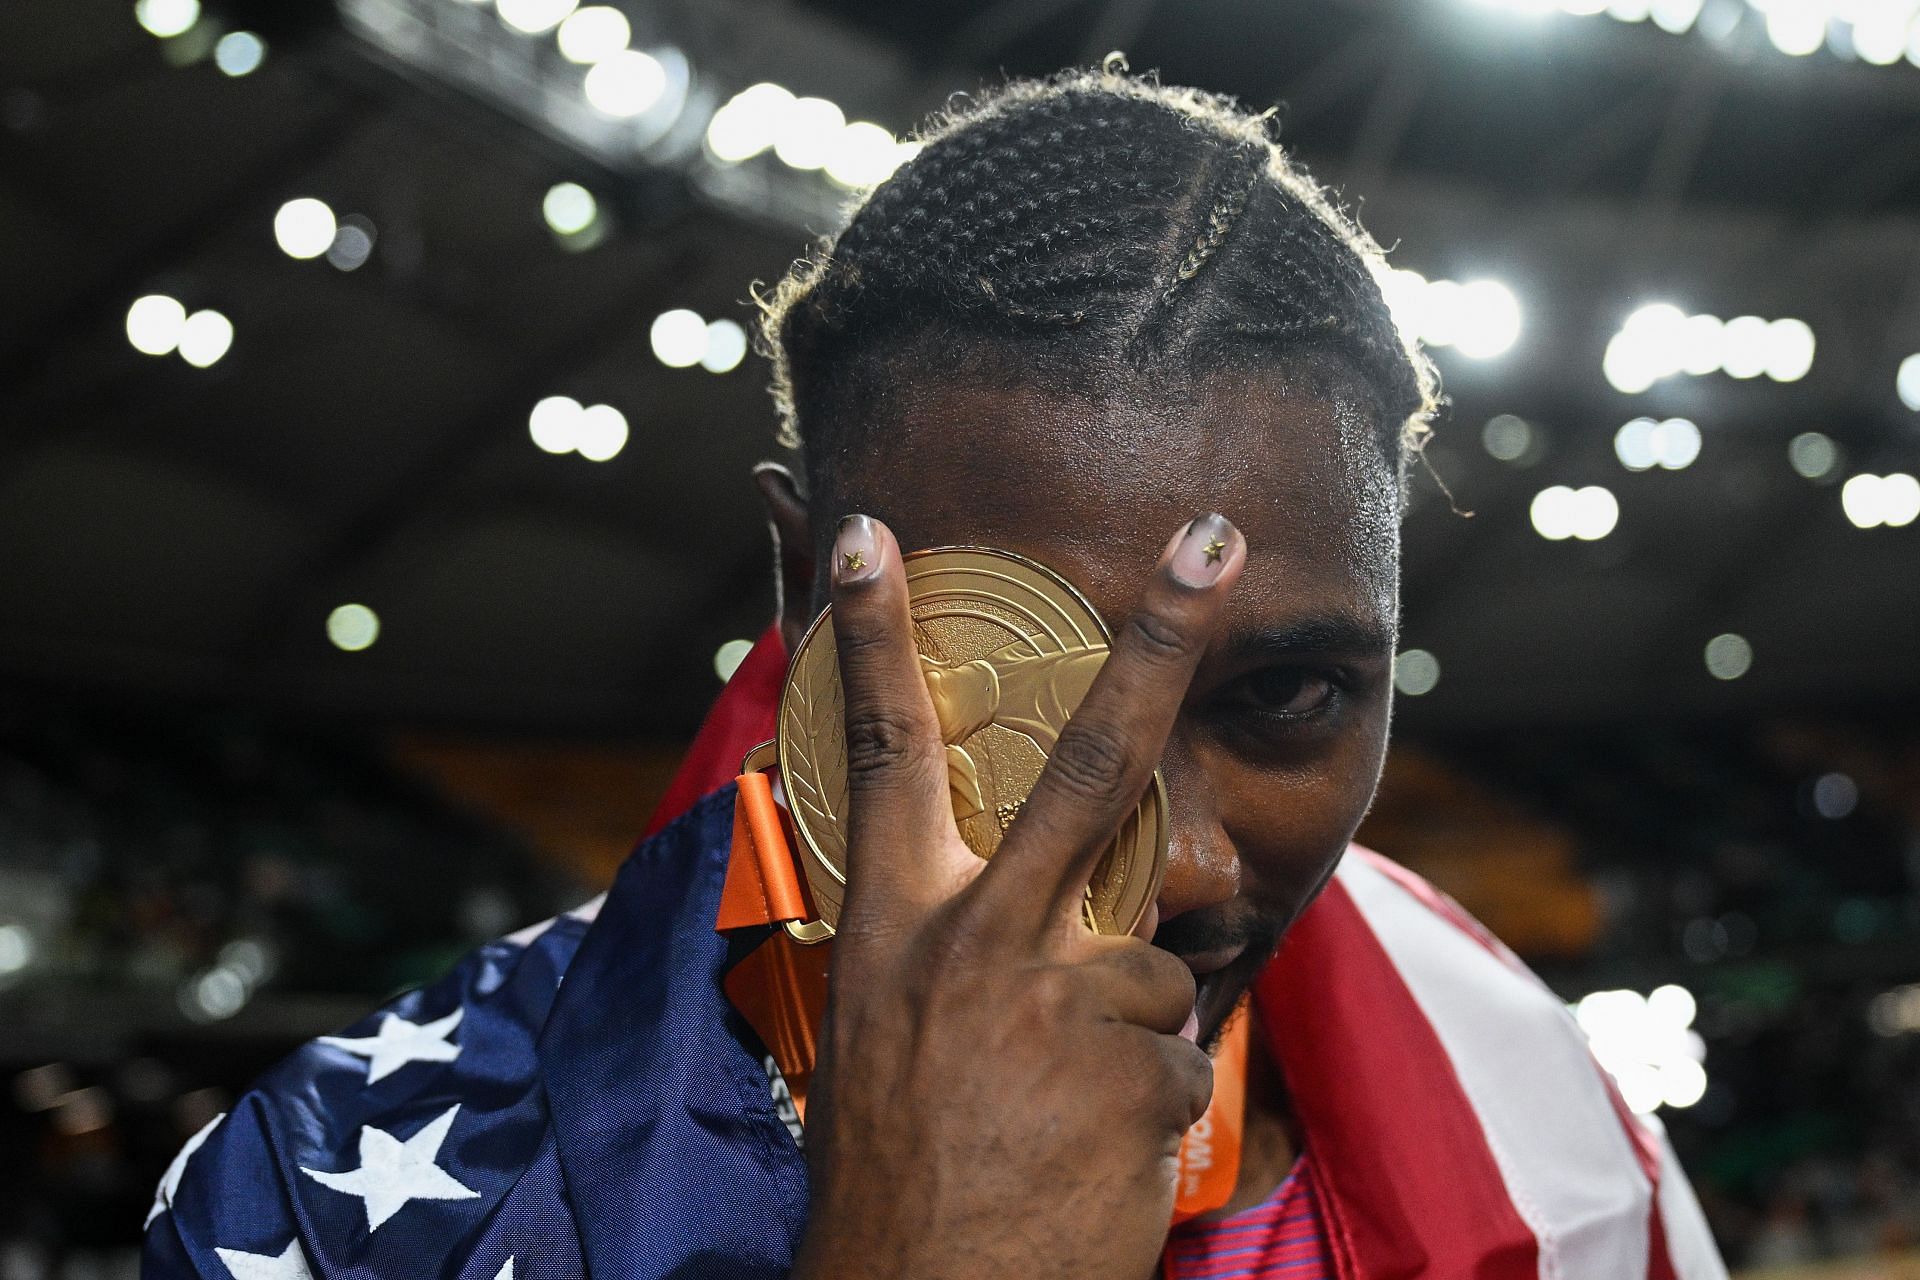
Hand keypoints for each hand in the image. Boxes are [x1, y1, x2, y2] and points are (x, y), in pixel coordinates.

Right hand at [790, 513, 1245, 1279]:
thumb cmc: (894, 1179)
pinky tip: (1082, 1161)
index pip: (881, 757)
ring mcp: (1056, 1006)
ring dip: (1120, 1042)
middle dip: (1157, 641)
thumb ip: (952, 956)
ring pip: (1151, 972)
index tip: (875, 535)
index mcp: (892, 931)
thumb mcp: (884, 1039)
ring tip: (1052, 1118)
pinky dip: (1139, 1113)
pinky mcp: (1130, 1078)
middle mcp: (973, 946)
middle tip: (1211, 541)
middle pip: (1087, 764)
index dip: (870, 639)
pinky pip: (1172, 1064)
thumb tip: (1042, 915)